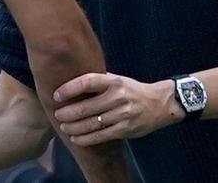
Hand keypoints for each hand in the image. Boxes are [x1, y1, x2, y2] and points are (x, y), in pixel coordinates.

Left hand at [52, 73, 185, 145]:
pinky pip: (101, 136)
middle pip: (86, 107)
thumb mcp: (118, 79)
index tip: (57, 95)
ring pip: (92, 124)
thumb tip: (71, 79)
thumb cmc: (132, 90)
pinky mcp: (126, 129)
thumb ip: (98, 80)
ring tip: (63, 126)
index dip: (69, 88)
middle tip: (57, 114)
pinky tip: (75, 138)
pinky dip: (86, 139)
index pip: (87, 82)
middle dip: (67, 113)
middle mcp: (118, 97)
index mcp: (114, 82)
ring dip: (74, 127)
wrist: (160, 104)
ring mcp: (123, 114)